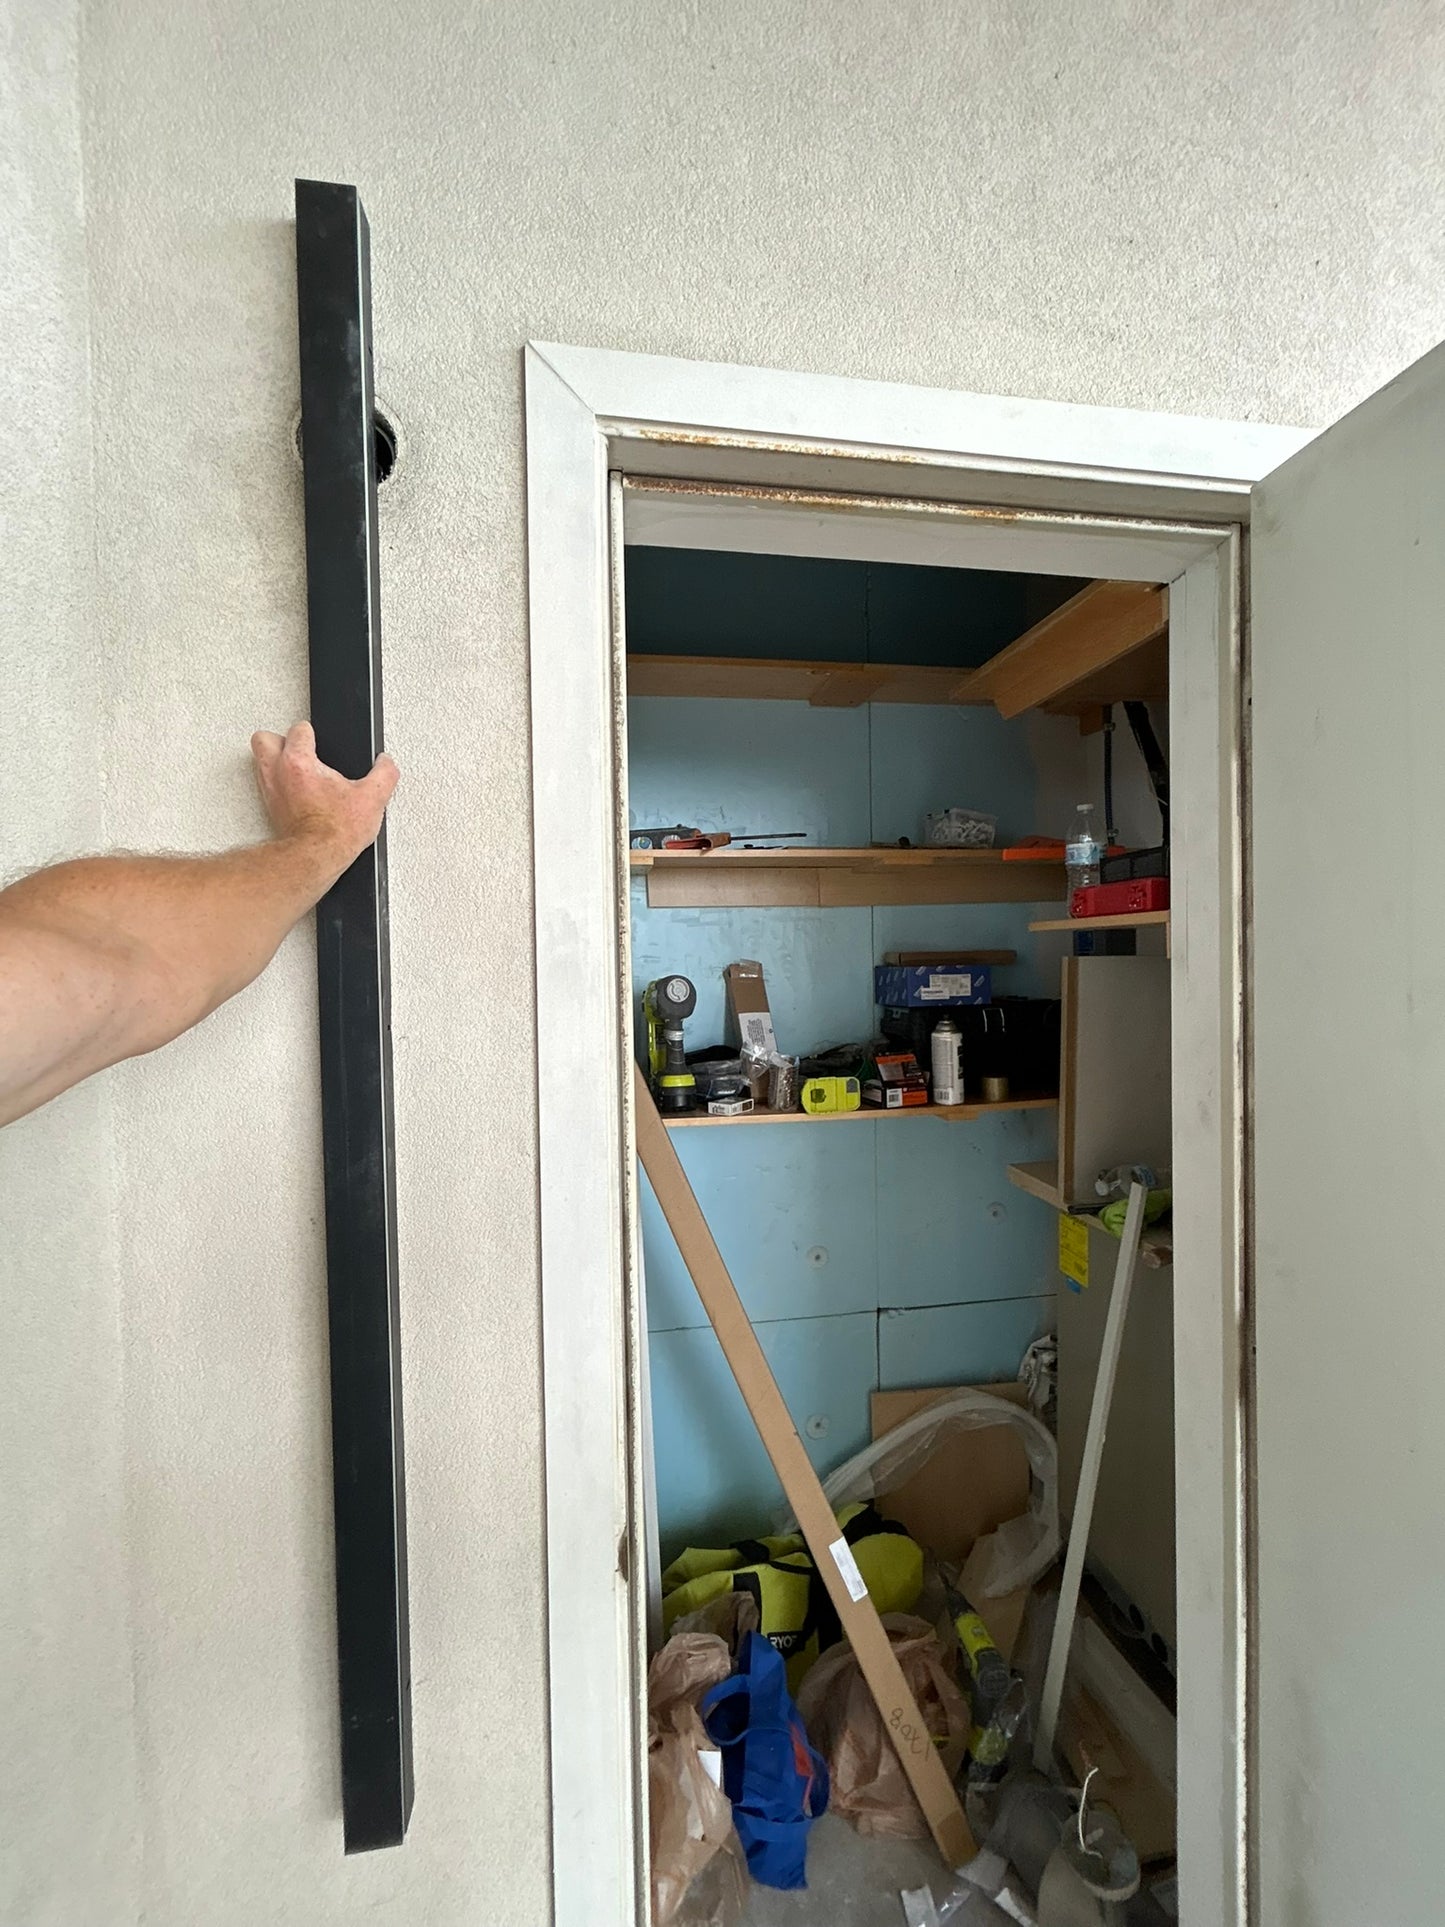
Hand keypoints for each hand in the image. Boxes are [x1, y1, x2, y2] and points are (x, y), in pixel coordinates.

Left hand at [250, 722, 398, 861]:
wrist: (317, 859)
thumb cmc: (335, 832)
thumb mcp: (373, 798)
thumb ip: (384, 773)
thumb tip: (386, 764)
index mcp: (299, 762)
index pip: (299, 729)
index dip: (313, 733)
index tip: (322, 744)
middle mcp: (277, 774)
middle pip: (264, 738)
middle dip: (280, 740)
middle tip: (300, 750)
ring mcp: (269, 792)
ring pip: (260, 761)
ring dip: (275, 760)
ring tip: (298, 768)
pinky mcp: (269, 809)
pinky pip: (265, 786)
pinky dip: (278, 785)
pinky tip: (296, 792)